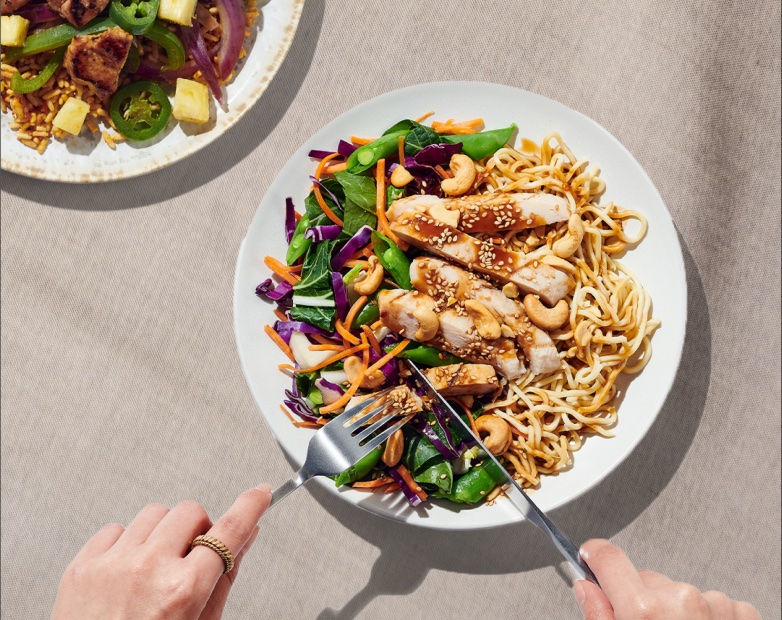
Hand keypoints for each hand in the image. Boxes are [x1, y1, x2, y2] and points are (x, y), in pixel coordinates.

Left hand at [51, 484, 271, 619]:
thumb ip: (224, 579)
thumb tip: (245, 538)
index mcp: (182, 591)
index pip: (229, 531)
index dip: (250, 506)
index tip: (260, 494)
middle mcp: (148, 570)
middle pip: (190, 512)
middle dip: (197, 530)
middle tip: (191, 557)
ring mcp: (113, 564)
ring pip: (154, 514)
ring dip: (162, 534)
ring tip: (155, 569)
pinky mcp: (83, 564)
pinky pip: (116, 528)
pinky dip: (127, 544)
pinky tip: (127, 573)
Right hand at [574, 539, 760, 619]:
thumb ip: (598, 616)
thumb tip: (586, 589)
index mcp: (645, 612)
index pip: (608, 558)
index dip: (595, 557)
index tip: (591, 559)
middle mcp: (681, 600)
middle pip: (645, 579)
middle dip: (641, 599)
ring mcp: (715, 604)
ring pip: (679, 592)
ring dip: (676, 612)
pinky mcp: (741, 613)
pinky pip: (711, 603)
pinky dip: (705, 619)